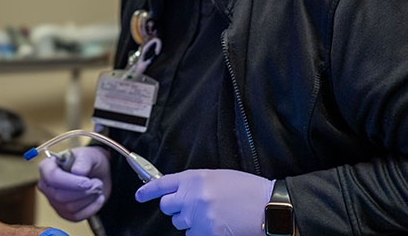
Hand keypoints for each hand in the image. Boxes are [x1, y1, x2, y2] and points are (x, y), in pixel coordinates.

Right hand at [37, 146, 111, 221]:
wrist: (95, 173)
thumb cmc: (87, 161)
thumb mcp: (88, 155)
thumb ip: (83, 161)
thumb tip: (77, 172)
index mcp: (47, 167)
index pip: (52, 177)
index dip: (70, 182)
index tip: (87, 182)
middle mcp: (46, 185)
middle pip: (59, 195)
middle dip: (82, 191)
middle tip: (98, 183)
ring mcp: (53, 200)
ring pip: (69, 207)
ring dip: (89, 198)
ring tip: (98, 187)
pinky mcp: (63, 212)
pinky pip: (76, 217)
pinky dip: (91, 209)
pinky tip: (98, 198)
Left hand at [135, 169, 272, 235]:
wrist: (268, 206)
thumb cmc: (246, 189)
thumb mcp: (217, 177)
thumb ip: (194, 184)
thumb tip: (179, 192)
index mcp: (194, 178)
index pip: (162, 183)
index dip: (147, 190)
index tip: (139, 195)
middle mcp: (192, 196)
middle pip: (166, 206)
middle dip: (174, 208)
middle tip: (190, 207)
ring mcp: (198, 217)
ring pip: (179, 224)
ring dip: (190, 222)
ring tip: (211, 216)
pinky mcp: (207, 233)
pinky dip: (200, 233)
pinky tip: (216, 226)